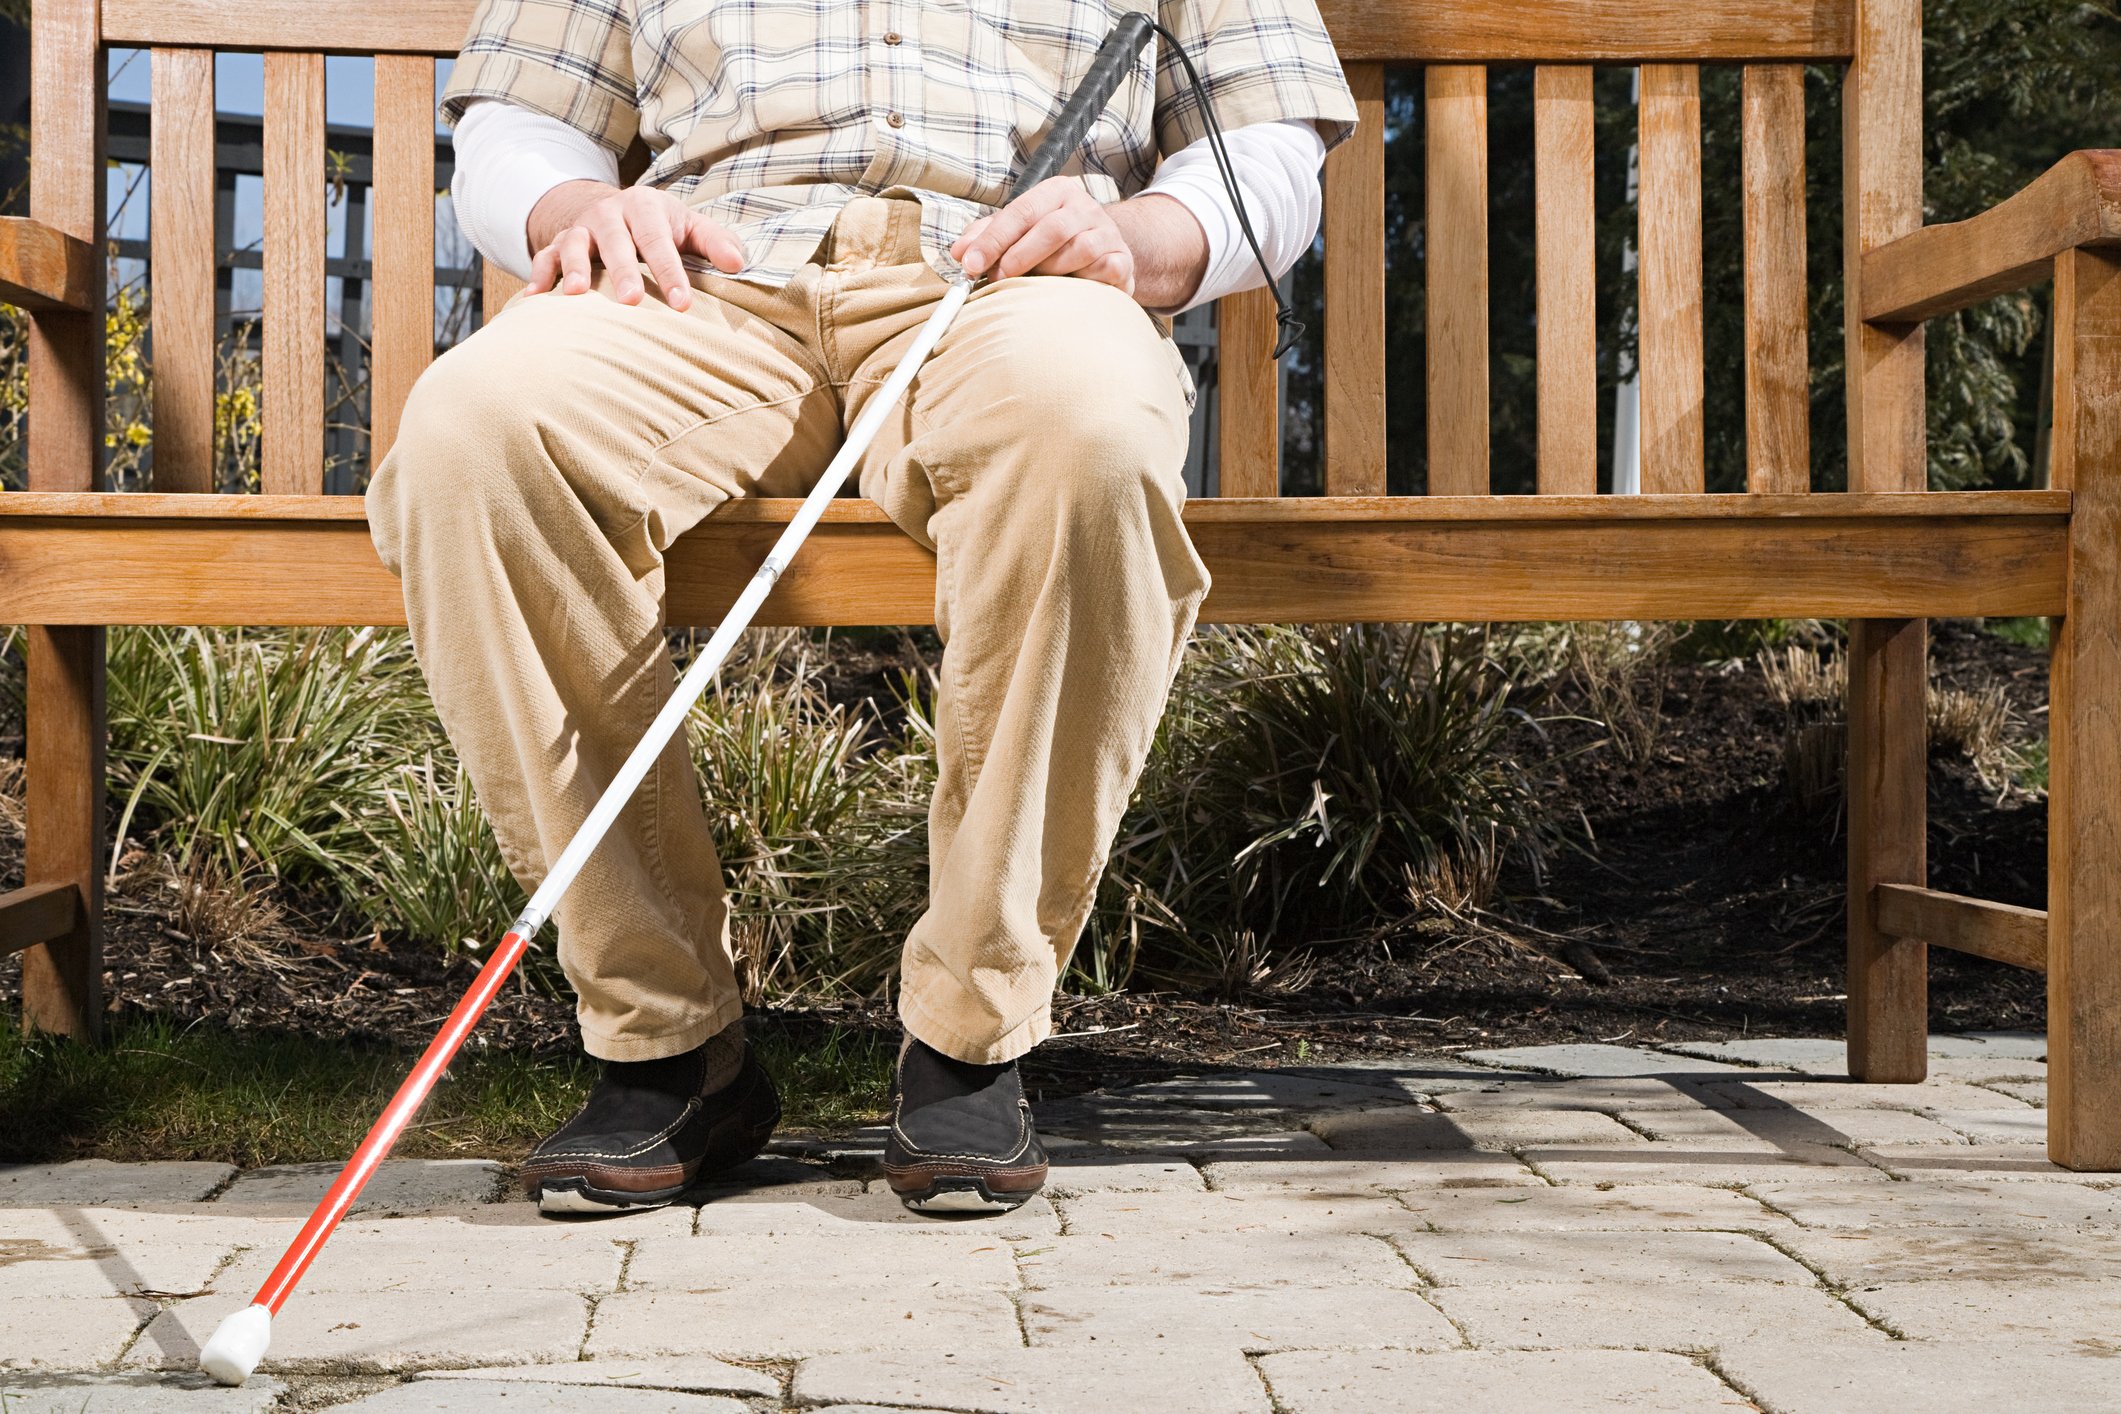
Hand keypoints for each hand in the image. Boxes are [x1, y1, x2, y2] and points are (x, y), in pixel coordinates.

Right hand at [525, 180, 745, 311]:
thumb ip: (715, 243)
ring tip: (574, 295)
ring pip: (572, 245)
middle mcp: (609, 215)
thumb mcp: (690, 227)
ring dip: (572, 269)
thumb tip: (738, 264)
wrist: (615, 209)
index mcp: (644, 207)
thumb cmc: (662, 226)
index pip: (658, 239)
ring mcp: (580, 229)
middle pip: (615, 241)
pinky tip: (533, 300)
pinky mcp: (558, 244)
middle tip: (631, 302)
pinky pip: (543, 258)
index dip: (670, 270)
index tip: (682, 303)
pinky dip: (537, 276)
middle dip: (622, 270)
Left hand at [951, 177, 1135, 294]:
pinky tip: (1070, 288)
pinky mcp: (1122, 259)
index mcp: (1056, 192)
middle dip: (1019, 257)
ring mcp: (1107, 232)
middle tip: (997, 279)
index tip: (969, 264)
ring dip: (1050, 272)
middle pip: (1052, 228)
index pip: (1022, 211)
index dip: (993, 239)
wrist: (1102, 252)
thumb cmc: (1051, 244)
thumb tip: (958, 252)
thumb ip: (987, 238)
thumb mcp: (1018, 232)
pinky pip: (1104, 270)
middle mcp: (1085, 207)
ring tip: (1034, 285)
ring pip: (1079, 250)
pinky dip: (1083, 282)